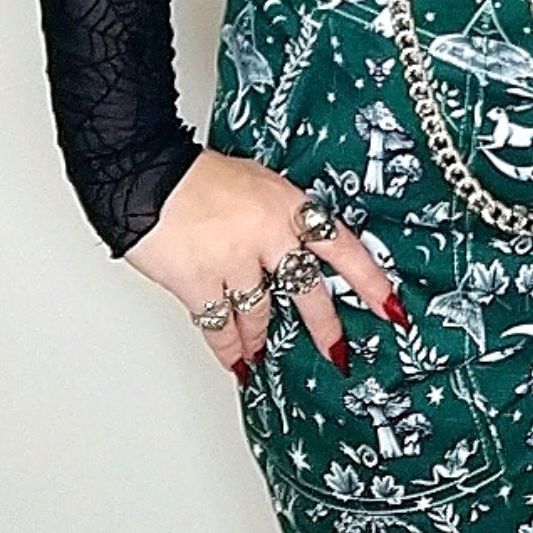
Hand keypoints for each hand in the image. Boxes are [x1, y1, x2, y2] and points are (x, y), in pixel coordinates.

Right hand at [122, 147, 409, 379]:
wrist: (142, 171)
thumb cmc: (193, 174)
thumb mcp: (253, 181)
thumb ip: (275, 215)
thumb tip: (288, 243)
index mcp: (286, 206)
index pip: (343, 247)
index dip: (370, 281)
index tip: (390, 307)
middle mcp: (267, 236)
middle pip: (308, 292)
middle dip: (325, 327)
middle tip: (337, 352)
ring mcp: (234, 262)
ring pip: (259, 314)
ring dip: (260, 338)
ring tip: (263, 353)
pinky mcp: (200, 283)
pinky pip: (220, 327)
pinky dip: (229, 348)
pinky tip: (237, 361)